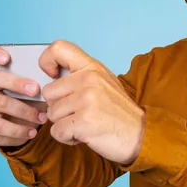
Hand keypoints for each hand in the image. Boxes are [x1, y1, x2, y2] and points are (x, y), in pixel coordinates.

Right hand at [0, 43, 48, 146]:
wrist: (21, 127)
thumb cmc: (29, 101)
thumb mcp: (34, 88)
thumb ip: (39, 78)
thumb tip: (56, 73)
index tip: (6, 57)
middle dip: (17, 83)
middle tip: (36, 90)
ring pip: (0, 103)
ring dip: (24, 111)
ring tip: (42, 118)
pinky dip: (18, 131)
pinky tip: (31, 132)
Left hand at [39, 40, 144, 164]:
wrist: (140, 135)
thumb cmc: (119, 112)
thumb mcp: (104, 83)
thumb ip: (81, 76)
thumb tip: (52, 78)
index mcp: (92, 68)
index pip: (58, 48)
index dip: (46, 61)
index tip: (51, 75)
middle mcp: (89, 80)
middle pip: (48, 92)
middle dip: (58, 107)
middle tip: (78, 113)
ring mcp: (87, 100)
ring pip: (51, 114)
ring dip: (63, 124)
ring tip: (84, 124)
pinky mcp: (84, 121)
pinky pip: (57, 131)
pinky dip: (67, 138)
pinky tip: (84, 135)